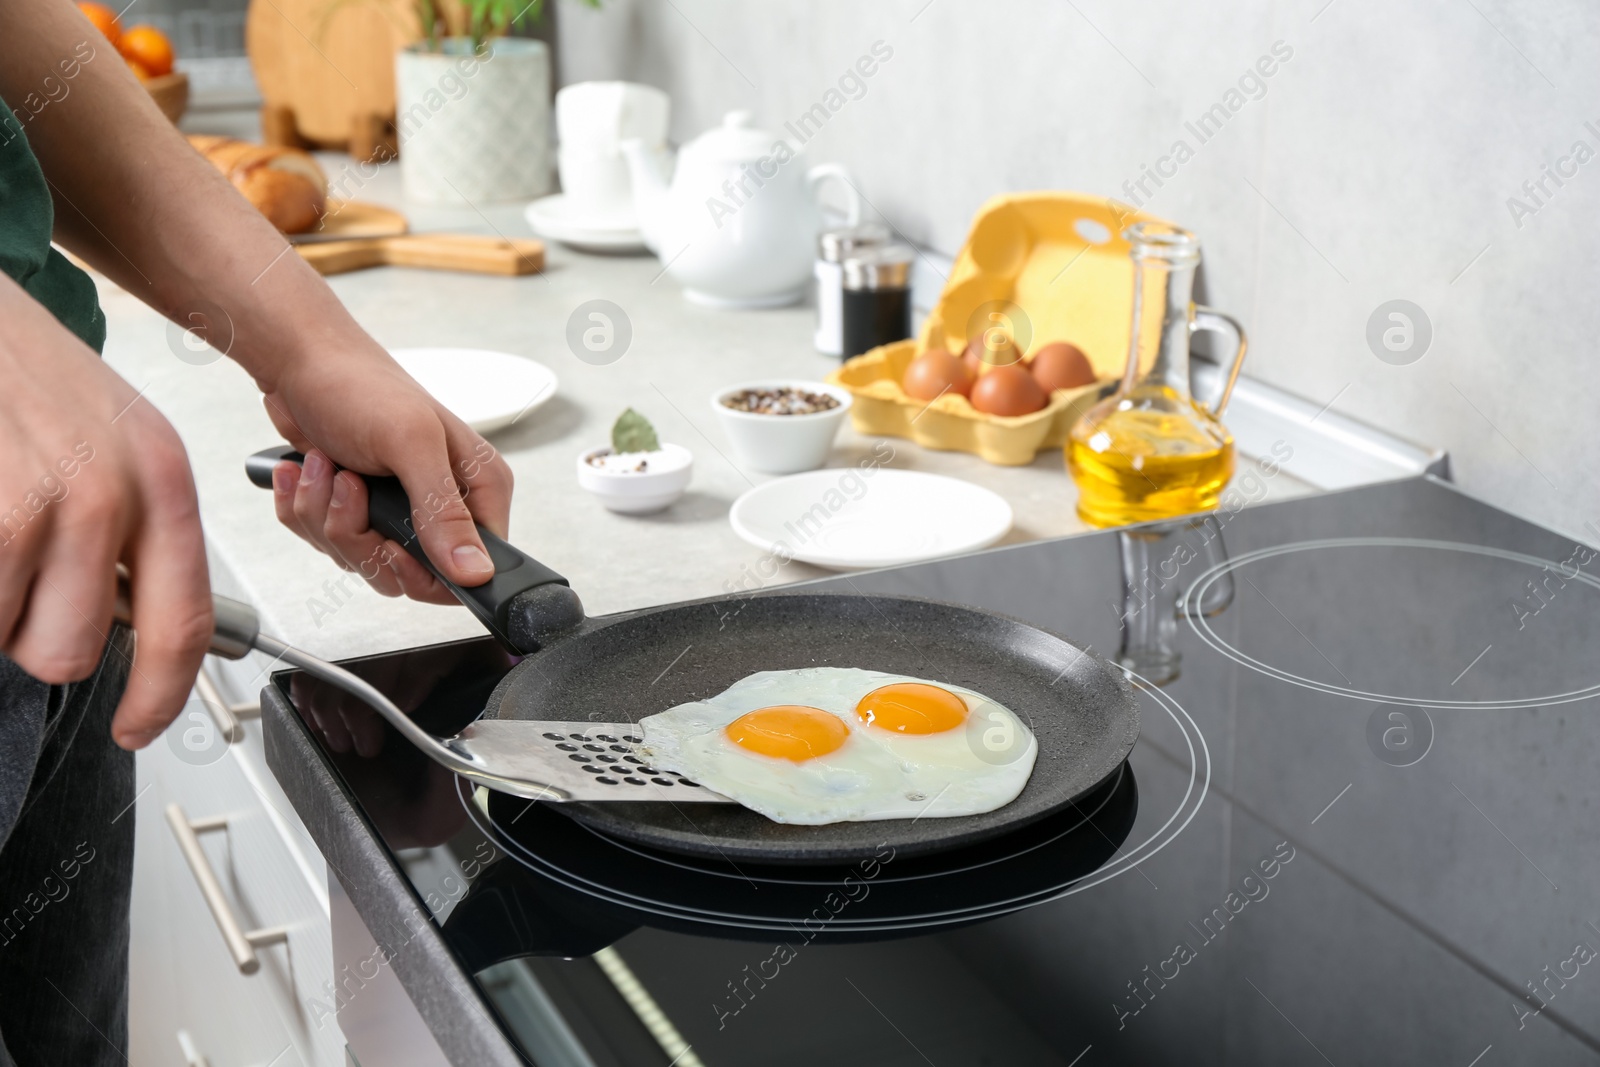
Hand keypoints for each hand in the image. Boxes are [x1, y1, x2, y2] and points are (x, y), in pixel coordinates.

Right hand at [0, 275, 212, 749]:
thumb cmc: (25, 372)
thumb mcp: (114, 440)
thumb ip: (135, 531)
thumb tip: (130, 622)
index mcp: (162, 480)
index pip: (185, 623)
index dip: (160, 694)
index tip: (142, 725)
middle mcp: (111, 495)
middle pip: (75, 650)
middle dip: (34, 631)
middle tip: (17, 571)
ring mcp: (39, 505)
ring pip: (11, 632)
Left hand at [259, 336, 512, 602]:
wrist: (299, 362)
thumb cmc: (360, 385)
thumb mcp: (409, 444)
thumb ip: (444, 512)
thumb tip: (476, 571)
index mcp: (478, 488)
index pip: (474, 569)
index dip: (428, 572)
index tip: (390, 545)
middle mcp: (444, 505)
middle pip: (410, 576)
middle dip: (361, 538)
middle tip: (349, 488)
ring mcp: (398, 513)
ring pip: (365, 563)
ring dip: (326, 518)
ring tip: (325, 466)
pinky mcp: (358, 513)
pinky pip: (330, 545)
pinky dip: (305, 510)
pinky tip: (307, 471)